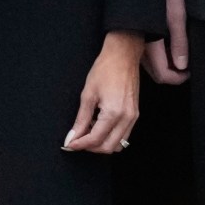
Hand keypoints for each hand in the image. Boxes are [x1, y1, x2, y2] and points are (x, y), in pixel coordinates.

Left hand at [66, 31, 144, 153]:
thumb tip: (72, 137)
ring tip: (88, 132)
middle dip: (90, 148)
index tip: (68, 144)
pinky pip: (124, 135)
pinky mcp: (135, 115)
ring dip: (102, 144)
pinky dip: (110, 137)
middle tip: (76, 140)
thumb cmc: (105, 70)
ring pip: (118, 145)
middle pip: (108, 147)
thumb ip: (81, 119)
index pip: (95, 139)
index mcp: (113, 113)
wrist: (123, 56)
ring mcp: (133, 118)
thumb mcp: (88, 94)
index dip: (79, 144)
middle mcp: (127, 119)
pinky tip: (99, 127)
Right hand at [144, 0, 189, 84]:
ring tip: (182, 54)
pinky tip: (171, 46)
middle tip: (188, 66)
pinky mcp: (137, 35)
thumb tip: (182, 66)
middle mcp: (140, 46)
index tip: (190, 72)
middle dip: (174, 73)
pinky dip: (162, 56)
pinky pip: (149, 55)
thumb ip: (180, 42)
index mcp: (150, 43)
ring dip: (168, 65)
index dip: (179, 78)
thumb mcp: (177, 16)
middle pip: (156, 73)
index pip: (163, 75)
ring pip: (152, 65)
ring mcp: (137, 42)